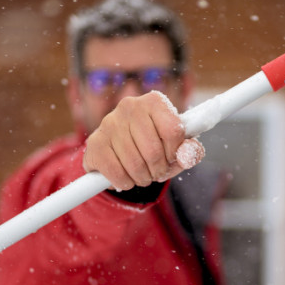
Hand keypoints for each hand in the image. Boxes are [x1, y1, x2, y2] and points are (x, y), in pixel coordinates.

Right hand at [83, 91, 203, 190]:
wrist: (118, 153)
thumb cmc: (153, 147)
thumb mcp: (175, 149)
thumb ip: (190, 151)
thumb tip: (188, 154)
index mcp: (154, 102)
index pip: (173, 131)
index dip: (174, 153)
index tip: (170, 157)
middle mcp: (130, 106)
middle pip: (153, 151)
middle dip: (158, 170)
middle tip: (155, 172)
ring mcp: (109, 122)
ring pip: (134, 165)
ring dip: (142, 178)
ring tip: (142, 175)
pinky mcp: (95, 142)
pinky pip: (116, 173)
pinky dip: (125, 182)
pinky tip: (125, 177)